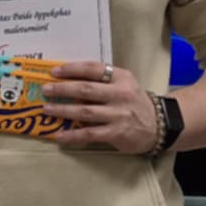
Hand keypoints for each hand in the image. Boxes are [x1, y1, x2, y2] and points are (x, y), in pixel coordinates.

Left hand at [42, 62, 158, 153]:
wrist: (159, 125)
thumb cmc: (135, 103)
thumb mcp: (124, 85)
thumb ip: (103, 82)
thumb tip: (70, 83)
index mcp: (121, 77)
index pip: (93, 69)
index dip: (72, 69)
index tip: (54, 71)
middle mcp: (120, 94)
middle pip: (85, 89)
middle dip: (62, 89)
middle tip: (46, 89)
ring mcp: (118, 114)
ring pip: (84, 111)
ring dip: (63, 110)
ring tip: (47, 109)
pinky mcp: (116, 133)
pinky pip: (89, 134)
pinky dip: (72, 135)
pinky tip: (59, 136)